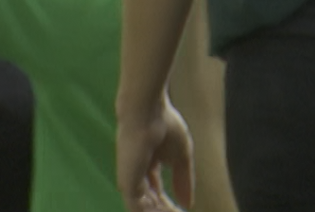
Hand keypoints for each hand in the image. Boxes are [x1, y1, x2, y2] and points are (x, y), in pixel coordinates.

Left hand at [117, 94, 194, 211]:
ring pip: (145, 210)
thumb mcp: (182, 156)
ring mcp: (130, 180)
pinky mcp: (127, 184)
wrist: (148, 111)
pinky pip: (139, 210)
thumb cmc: (164, 125)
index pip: (156, 193)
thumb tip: (187, 205)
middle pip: (151, 204)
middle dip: (166, 211)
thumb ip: (184, 180)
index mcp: (146, 166)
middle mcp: (135, 175)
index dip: (170, 205)